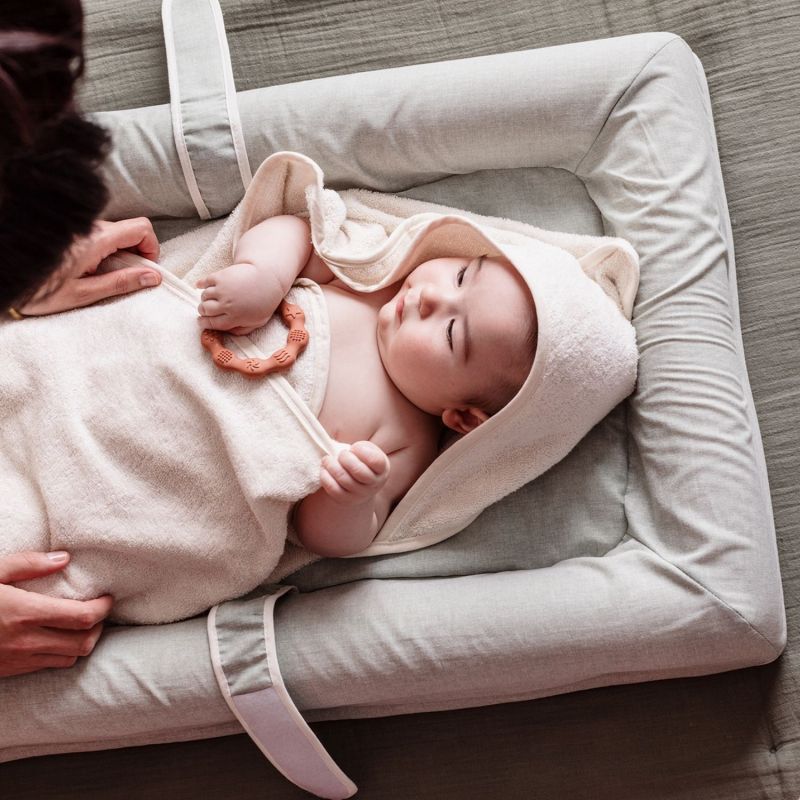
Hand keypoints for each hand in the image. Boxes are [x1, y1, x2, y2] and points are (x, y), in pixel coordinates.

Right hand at [0, 551, 112, 677]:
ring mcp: (17, 660)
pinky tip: (59, 637)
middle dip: (99, 626)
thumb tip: (64, 558)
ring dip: (83, 642)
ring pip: (69, 658)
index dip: (102, 608)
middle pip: (84, 642)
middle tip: (100, 610)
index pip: (82, 618)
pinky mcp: (9, 671)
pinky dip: (63, 653)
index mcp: (25, 613)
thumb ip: (28, 564)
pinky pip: (48, 666)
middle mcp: (26, 640)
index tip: (106, 597)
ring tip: (83, 623)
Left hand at [19, 218, 161, 315]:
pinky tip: (87, 270)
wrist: (4, 280)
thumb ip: (121, 283)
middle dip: (135, 254)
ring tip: (100, 277)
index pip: (141, 228)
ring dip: (118, 254)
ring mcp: (79, 228)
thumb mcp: (84, 294)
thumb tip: (152, 277)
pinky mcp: (69, 232)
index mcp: (95, 240)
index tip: (145, 269)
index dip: (151, 248)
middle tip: (125, 278)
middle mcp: (89, 227)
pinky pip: (97, 236)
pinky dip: (103, 252)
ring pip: (114, 233)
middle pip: (129, 230)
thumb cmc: (39, 291)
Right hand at [196, 262, 275, 334]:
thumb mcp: (258, 321)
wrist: (269, 277)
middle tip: (204, 310)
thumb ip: (242, 330)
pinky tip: (201, 286)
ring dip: (204, 298)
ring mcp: (222, 290)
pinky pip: (204, 282)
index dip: (204, 323)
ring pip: (204, 297)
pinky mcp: (220, 276)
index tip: (201, 322)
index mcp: (235, 318)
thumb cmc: (265, 301)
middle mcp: (226, 305)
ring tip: (209, 298)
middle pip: (205, 310)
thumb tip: (227, 332)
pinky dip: (200, 284)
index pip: (212, 324)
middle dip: (202, 311)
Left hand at [319, 441, 390, 505]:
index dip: (361, 451)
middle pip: (358, 471)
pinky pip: (334, 489)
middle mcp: (374, 484)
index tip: (354, 448)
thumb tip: (349, 451)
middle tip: (341, 454)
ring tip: (328, 459)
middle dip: (345, 458)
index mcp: (382, 469)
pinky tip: (324, 470)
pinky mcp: (346, 500)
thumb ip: (361, 448)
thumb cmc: (363, 461)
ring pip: (344, 479)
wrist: (361, 483)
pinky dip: (326, 477)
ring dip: (332, 466)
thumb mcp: (368, 451)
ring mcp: (360, 494)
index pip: (374, 460)